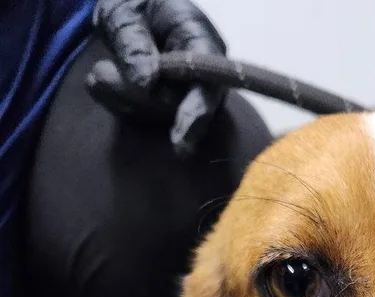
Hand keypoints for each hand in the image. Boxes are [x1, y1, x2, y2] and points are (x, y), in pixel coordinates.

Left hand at [87, 0, 226, 154]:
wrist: (127, 12)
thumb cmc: (132, 3)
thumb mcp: (124, 12)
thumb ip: (133, 42)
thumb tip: (146, 84)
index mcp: (201, 39)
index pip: (209, 83)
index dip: (196, 111)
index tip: (178, 138)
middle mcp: (204, 74)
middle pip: (186, 108)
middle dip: (140, 100)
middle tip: (98, 75)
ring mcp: (190, 94)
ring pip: (162, 118)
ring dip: (123, 100)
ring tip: (97, 73)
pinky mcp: (171, 108)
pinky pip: (146, 120)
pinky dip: (119, 106)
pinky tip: (102, 85)